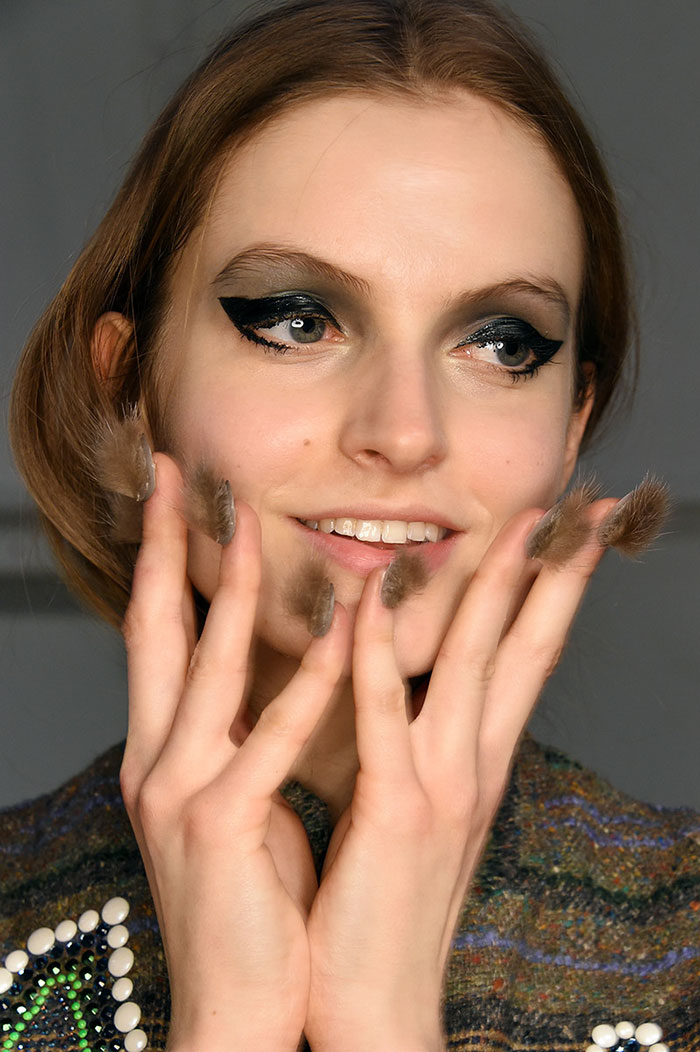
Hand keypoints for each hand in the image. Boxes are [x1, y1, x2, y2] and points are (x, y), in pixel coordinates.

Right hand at [119, 455, 346, 1051]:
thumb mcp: (240, 800)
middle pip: (158, 631)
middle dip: (167, 547)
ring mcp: (180, 793)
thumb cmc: (251, 899)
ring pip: (208, 667)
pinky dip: (304, 679)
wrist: (241, 1007)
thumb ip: (247, 737)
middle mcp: (158, 761)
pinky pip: (269, 738)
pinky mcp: (221, 827)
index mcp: (167, 753)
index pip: (160, 638)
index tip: (178, 501)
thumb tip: (276, 678)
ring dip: (233, 586)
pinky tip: (336, 628)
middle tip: (176, 475)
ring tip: (253, 520)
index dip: (165, 564)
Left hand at [304, 501, 615, 1051]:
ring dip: (496, 588)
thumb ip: (423, 742)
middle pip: (527, 648)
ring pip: (475, 664)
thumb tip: (421, 685)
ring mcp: (442, 785)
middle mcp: (475, 763)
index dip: (554, 590)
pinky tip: (375, 598)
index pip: (526, 656)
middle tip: (584, 507)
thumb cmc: (385, 901)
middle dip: (558, 573)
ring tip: (517, 523)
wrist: (372, 1005)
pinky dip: (380, 652)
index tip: (569, 532)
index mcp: (479, 760)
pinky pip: (385, 715)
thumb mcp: (418, 807)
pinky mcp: (394, 811)